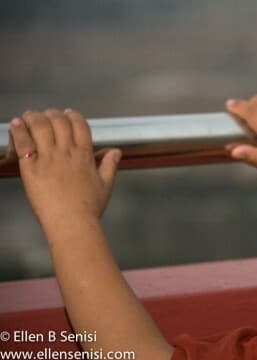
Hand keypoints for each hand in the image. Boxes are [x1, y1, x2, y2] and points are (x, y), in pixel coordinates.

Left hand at [9, 109, 120, 227]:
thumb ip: (110, 165)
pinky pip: (23, 142)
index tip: (66, 114)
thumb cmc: (89, 208)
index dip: (72, 115)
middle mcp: (66, 152)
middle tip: (45, 115)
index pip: (79, 124)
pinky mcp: (31, 168)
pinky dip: (18, 130)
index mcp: (85, 155)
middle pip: (58, 120)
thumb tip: (116, 151)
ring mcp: (48, 158)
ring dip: (33, 117)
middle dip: (51, 114)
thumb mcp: (106, 185)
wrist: (72, 222)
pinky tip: (16, 125)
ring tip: (28, 117)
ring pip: (39, 126)